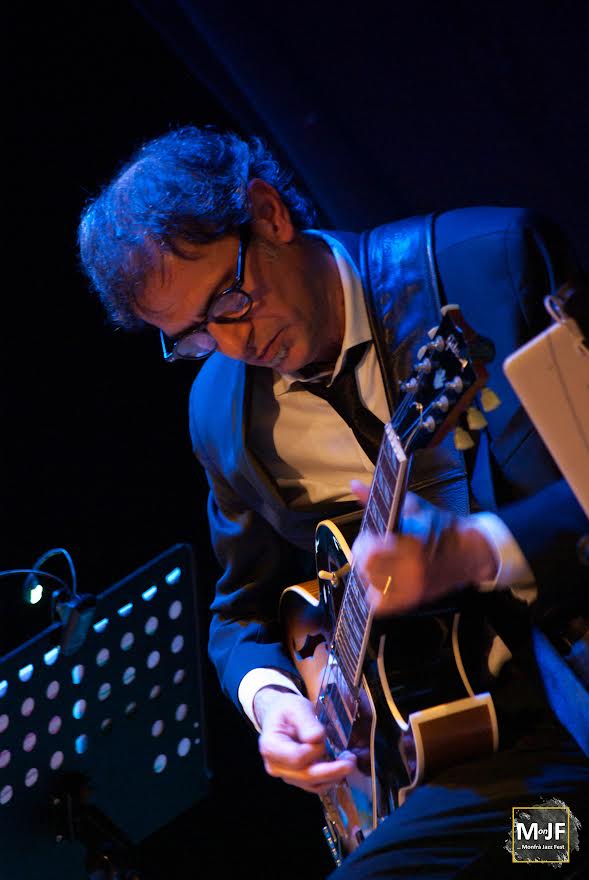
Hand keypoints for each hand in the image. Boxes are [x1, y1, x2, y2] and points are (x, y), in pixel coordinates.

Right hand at [254, 686, 355, 793]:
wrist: (280, 716)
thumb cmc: (286, 710)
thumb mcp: (296, 707)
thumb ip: (305, 722)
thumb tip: (317, 738)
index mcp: (271, 747)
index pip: (297, 758)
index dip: (315, 751)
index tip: (323, 736)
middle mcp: (276, 766)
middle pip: (306, 776)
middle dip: (331, 771)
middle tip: (351, 761)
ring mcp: (286, 775)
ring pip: (313, 784)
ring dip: (334, 776)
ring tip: (349, 761)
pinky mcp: (297, 778)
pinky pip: (315, 785)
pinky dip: (330, 778)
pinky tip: (340, 766)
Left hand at [350, 481, 497, 615]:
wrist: (471, 553)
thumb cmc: (443, 527)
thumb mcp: (414, 506)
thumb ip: (380, 500)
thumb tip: (354, 486)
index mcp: (414, 542)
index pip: (371, 551)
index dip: (363, 542)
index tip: (368, 535)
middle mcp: (413, 569)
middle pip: (367, 568)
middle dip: (362, 556)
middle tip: (368, 548)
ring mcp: (414, 588)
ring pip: (371, 585)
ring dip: (367, 572)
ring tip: (376, 562)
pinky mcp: (414, 600)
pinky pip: (381, 604)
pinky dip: (375, 592)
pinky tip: (381, 580)